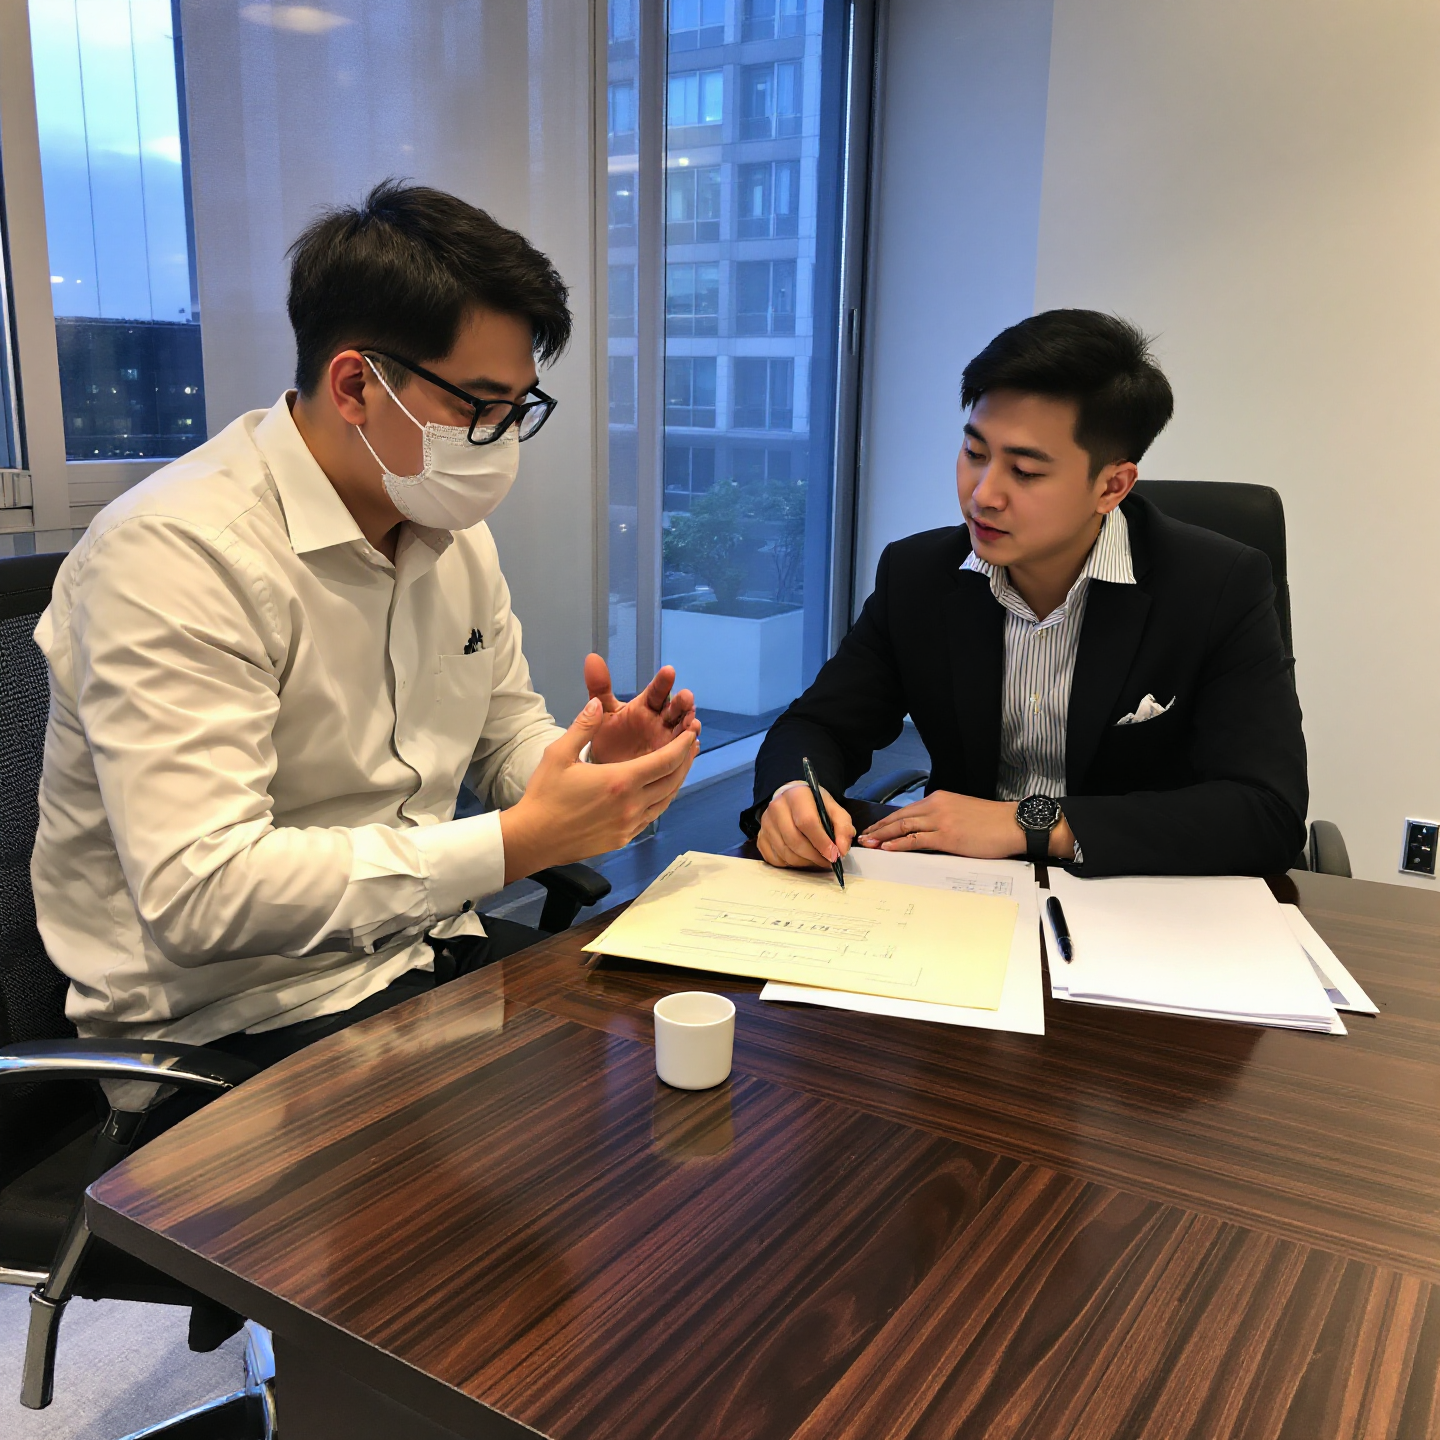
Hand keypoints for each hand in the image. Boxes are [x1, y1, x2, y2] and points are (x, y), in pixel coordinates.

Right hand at [500, 697, 697, 881]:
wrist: (534, 839)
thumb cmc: (545, 795)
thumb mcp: (559, 754)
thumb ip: (583, 726)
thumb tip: (598, 703)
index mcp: (621, 781)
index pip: (666, 760)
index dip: (683, 745)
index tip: (692, 732)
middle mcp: (632, 804)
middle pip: (673, 780)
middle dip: (685, 761)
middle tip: (691, 745)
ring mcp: (629, 824)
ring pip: (665, 801)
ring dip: (676, 781)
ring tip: (680, 765)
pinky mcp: (623, 838)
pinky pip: (651, 817)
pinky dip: (661, 800)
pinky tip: (658, 791)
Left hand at [584, 653, 700, 764]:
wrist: (605, 768)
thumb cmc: (608, 737)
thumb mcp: (603, 711)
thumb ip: (599, 686)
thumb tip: (591, 658)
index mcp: (647, 705)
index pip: (658, 690)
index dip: (663, 681)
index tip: (668, 671)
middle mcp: (662, 720)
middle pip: (676, 708)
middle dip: (683, 703)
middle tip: (686, 697)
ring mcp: (669, 740)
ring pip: (684, 730)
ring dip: (689, 726)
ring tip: (691, 724)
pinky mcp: (672, 759)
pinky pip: (683, 753)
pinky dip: (688, 749)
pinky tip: (691, 745)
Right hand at [757, 783, 855, 869]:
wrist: (790, 799)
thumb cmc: (814, 805)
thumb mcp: (833, 808)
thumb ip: (843, 827)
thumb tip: (841, 850)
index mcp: (796, 795)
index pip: (807, 822)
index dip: (822, 842)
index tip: (834, 855)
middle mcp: (776, 807)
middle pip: (794, 840)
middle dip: (814, 856)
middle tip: (828, 862)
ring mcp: (765, 823)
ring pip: (785, 853)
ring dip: (804, 862)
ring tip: (816, 860)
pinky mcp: (760, 837)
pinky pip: (774, 859)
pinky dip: (790, 864)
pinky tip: (801, 858)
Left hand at [858, 791, 1073, 858]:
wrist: (1013, 824)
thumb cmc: (991, 821)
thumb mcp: (961, 812)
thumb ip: (942, 817)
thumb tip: (925, 830)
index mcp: (939, 798)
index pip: (905, 810)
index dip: (886, 821)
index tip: (872, 830)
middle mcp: (937, 806)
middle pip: (899, 817)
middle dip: (878, 829)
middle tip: (862, 838)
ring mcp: (941, 821)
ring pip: (904, 827)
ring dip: (883, 837)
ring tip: (868, 844)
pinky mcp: (948, 836)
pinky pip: (917, 840)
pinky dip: (899, 844)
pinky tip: (887, 848)